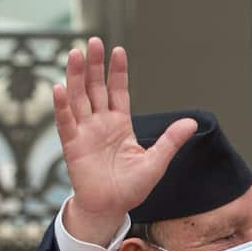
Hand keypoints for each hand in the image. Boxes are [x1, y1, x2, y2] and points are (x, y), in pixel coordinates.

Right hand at [53, 37, 196, 245]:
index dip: (117, 72)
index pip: (118, 91)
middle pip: (95, 88)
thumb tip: (191, 123)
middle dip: (94, 65)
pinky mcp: (72, 145)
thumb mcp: (156, 162)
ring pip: (78, 98)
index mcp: (120, 124)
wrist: (111, 209)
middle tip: (93, 42)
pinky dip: (62, 106)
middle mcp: (100, 123)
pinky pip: (65, 122)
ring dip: (75, 76)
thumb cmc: (131, 188)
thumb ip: (170, 141)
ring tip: (74, 54)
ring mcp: (85, 132)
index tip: (118, 50)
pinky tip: (60, 88)